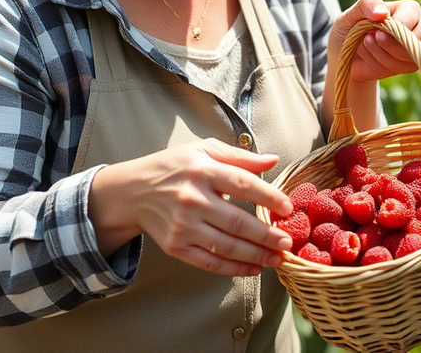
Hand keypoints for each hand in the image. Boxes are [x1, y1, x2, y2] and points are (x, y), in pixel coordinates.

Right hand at [89, 138, 293, 276]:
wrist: (132, 192)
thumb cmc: (173, 168)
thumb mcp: (203, 151)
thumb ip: (240, 156)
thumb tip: (274, 160)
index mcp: (201, 170)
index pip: (243, 184)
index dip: (269, 197)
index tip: (288, 208)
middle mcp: (192, 199)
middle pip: (237, 221)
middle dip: (266, 235)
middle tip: (288, 243)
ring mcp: (183, 226)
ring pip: (226, 246)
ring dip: (256, 255)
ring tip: (278, 259)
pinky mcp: (176, 246)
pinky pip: (210, 262)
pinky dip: (233, 269)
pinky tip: (253, 269)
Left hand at [330, 0, 420, 82]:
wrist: (346, 56)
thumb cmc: (349, 30)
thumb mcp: (349, 15)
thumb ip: (365, 5)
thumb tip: (382, 13)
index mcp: (406, 7)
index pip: (413, 12)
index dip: (398, 24)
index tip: (376, 33)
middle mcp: (419, 23)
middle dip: (395, 43)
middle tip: (371, 40)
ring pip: (417, 52)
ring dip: (385, 55)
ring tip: (367, 46)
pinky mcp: (415, 62)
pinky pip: (410, 66)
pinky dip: (386, 66)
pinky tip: (373, 59)